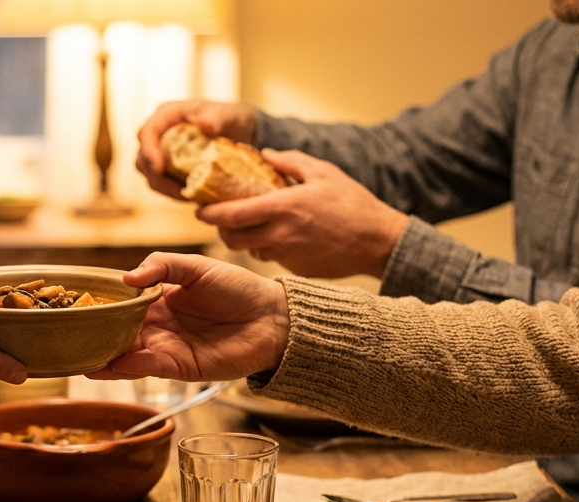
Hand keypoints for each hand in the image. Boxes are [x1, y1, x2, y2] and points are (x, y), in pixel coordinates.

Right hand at [88, 252, 289, 380]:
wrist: (273, 318)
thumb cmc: (237, 287)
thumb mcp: (195, 266)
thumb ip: (161, 265)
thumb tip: (126, 278)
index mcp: (157, 300)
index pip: (120, 305)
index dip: (99, 306)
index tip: (75, 307)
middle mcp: (157, 326)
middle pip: (117, 333)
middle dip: (94, 336)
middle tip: (67, 337)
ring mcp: (166, 348)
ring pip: (127, 354)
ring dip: (104, 358)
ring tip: (79, 359)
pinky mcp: (180, 367)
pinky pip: (148, 367)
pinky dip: (129, 367)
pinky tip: (111, 364)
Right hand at [136, 100, 259, 198]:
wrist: (239, 132)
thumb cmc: (230, 118)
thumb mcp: (228, 115)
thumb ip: (217, 118)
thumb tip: (204, 125)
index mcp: (167, 115)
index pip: (147, 132)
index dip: (148, 151)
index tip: (158, 169)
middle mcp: (159, 133)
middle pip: (142, 158)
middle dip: (154, 176)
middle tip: (176, 190)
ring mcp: (160, 152)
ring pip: (148, 175)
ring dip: (164, 188)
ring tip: (186, 195)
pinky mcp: (167, 169)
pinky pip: (162, 184)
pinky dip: (172, 192)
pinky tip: (190, 196)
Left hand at [197, 149, 408, 278]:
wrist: (379, 242)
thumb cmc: (354, 204)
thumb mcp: (323, 173)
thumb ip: (291, 162)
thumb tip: (265, 154)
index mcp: (283, 207)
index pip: (230, 214)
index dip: (209, 213)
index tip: (199, 208)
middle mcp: (280, 234)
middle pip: (232, 238)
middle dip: (221, 230)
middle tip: (220, 219)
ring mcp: (286, 255)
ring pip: (249, 250)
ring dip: (243, 239)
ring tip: (249, 225)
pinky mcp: (295, 269)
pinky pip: (270, 258)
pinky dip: (266, 248)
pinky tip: (276, 236)